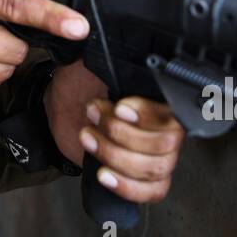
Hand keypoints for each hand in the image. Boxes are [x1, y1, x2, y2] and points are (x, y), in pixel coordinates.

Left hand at [45, 60, 183, 203]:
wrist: (63, 105)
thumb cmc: (82, 80)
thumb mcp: (95, 60)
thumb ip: (110, 54)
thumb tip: (109, 43)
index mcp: (163, 98)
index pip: (173, 114)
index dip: (147, 115)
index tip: (119, 107)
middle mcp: (167, 128)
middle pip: (165, 146)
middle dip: (121, 134)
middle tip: (93, 115)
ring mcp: (156, 155)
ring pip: (154, 169)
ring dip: (115, 155)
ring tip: (88, 137)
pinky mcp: (141, 177)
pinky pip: (151, 192)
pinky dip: (127, 187)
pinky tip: (104, 174)